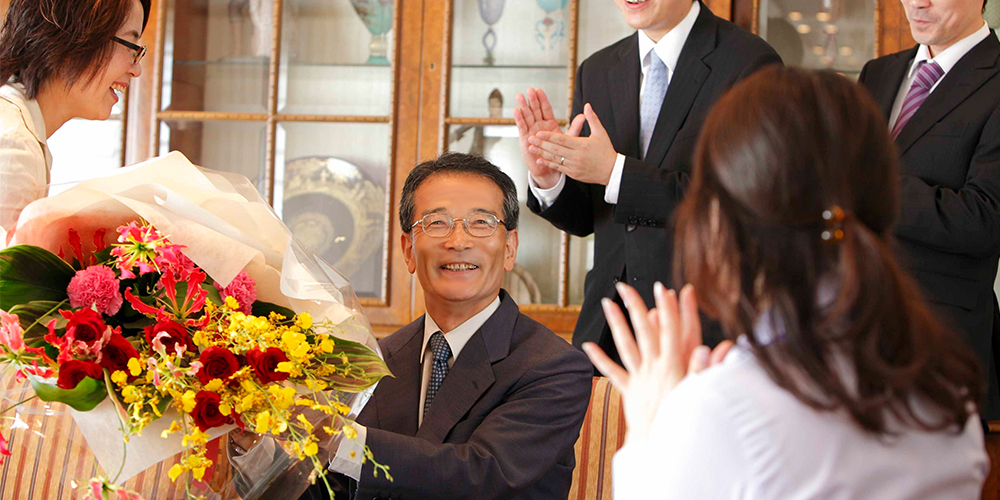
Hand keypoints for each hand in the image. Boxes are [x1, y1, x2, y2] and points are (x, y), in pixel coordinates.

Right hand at [514, 88, 583, 188]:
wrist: (550, 169)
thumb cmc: (559, 154)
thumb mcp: (568, 139)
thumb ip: (575, 127)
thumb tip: (583, 116)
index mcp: (550, 124)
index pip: (545, 109)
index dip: (542, 100)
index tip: (539, 90)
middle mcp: (539, 126)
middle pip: (535, 110)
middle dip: (532, 100)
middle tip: (529, 90)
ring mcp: (531, 131)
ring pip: (527, 116)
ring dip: (523, 106)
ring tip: (520, 97)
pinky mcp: (525, 138)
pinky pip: (521, 127)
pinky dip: (518, 119)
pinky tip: (516, 111)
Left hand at [529, 103, 616, 185]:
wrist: (611, 171)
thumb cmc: (606, 151)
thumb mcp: (601, 133)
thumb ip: (592, 119)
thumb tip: (587, 105)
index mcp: (582, 145)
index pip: (562, 139)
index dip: (549, 136)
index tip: (539, 133)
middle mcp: (576, 156)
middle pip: (555, 149)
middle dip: (541, 144)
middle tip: (530, 139)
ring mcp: (574, 166)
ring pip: (555, 158)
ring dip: (541, 153)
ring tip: (530, 148)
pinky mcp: (573, 173)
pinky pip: (558, 167)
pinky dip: (548, 163)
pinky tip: (540, 160)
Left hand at [582, 282, 732, 442]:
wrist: (661, 448)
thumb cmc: (684, 422)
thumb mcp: (699, 394)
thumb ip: (705, 370)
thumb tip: (715, 349)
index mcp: (673, 366)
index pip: (671, 330)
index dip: (668, 308)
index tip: (664, 288)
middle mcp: (654, 368)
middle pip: (643, 331)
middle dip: (635, 305)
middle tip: (625, 286)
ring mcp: (639, 378)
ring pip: (625, 345)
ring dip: (616, 323)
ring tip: (606, 304)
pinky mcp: (629, 390)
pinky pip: (612, 373)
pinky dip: (599, 359)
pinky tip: (587, 346)